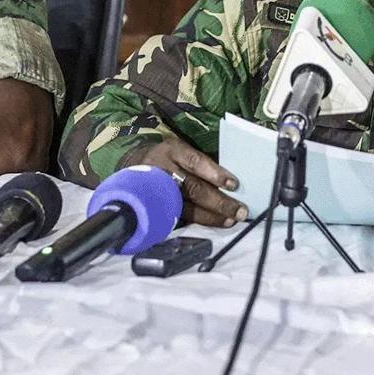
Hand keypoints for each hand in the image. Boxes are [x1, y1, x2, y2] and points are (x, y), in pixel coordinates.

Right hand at [129, 138, 246, 227]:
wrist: (133, 164)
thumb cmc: (168, 156)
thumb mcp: (180, 149)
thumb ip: (200, 162)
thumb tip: (232, 181)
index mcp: (172, 150)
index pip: (195, 161)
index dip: (214, 173)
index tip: (234, 184)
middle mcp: (163, 170)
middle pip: (192, 188)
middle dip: (219, 201)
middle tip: (240, 210)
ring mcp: (157, 192)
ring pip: (186, 206)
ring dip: (211, 216)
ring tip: (231, 220)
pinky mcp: (156, 208)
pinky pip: (178, 218)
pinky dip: (198, 222)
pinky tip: (213, 225)